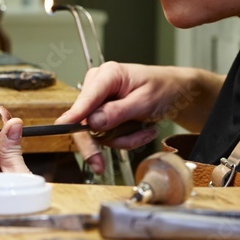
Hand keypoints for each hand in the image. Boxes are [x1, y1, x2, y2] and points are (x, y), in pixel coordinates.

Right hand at [55, 61, 184, 149]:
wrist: (175, 92)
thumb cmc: (163, 88)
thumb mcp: (146, 100)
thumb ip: (119, 111)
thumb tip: (93, 122)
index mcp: (108, 75)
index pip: (86, 98)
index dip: (74, 115)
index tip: (64, 127)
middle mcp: (98, 86)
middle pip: (83, 120)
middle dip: (96, 142)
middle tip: (98, 164)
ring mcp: (100, 102)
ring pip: (97, 133)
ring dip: (123, 139)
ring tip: (145, 130)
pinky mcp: (104, 115)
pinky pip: (107, 136)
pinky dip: (126, 139)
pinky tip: (142, 130)